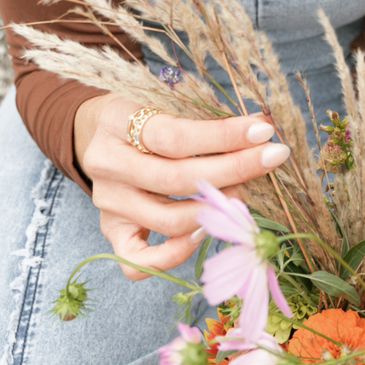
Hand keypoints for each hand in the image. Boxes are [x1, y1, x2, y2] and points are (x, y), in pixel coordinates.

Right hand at [74, 94, 288, 279]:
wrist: (94, 134)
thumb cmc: (142, 118)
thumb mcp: (164, 103)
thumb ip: (205, 120)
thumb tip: (262, 129)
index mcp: (117, 123)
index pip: (175, 136)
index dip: (223, 136)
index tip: (263, 131)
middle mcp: (108, 166)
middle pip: (176, 179)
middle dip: (233, 170)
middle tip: (270, 159)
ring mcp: (109, 204)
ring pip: (168, 221)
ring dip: (215, 211)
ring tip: (242, 194)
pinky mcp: (111, 231)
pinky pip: (139, 261)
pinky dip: (175, 253)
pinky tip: (203, 232)